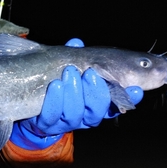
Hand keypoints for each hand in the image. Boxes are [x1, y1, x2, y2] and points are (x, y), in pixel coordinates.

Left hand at [9, 38, 143, 149]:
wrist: (30, 102)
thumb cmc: (55, 80)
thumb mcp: (66, 67)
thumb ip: (74, 56)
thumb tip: (76, 43)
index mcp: (96, 103)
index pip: (117, 104)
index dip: (128, 98)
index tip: (136, 88)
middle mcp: (85, 116)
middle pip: (97, 111)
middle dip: (96, 92)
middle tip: (89, 72)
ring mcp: (65, 121)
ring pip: (75, 114)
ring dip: (74, 93)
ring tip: (69, 74)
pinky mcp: (46, 124)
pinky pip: (52, 115)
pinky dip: (54, 100)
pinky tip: (55, 86)